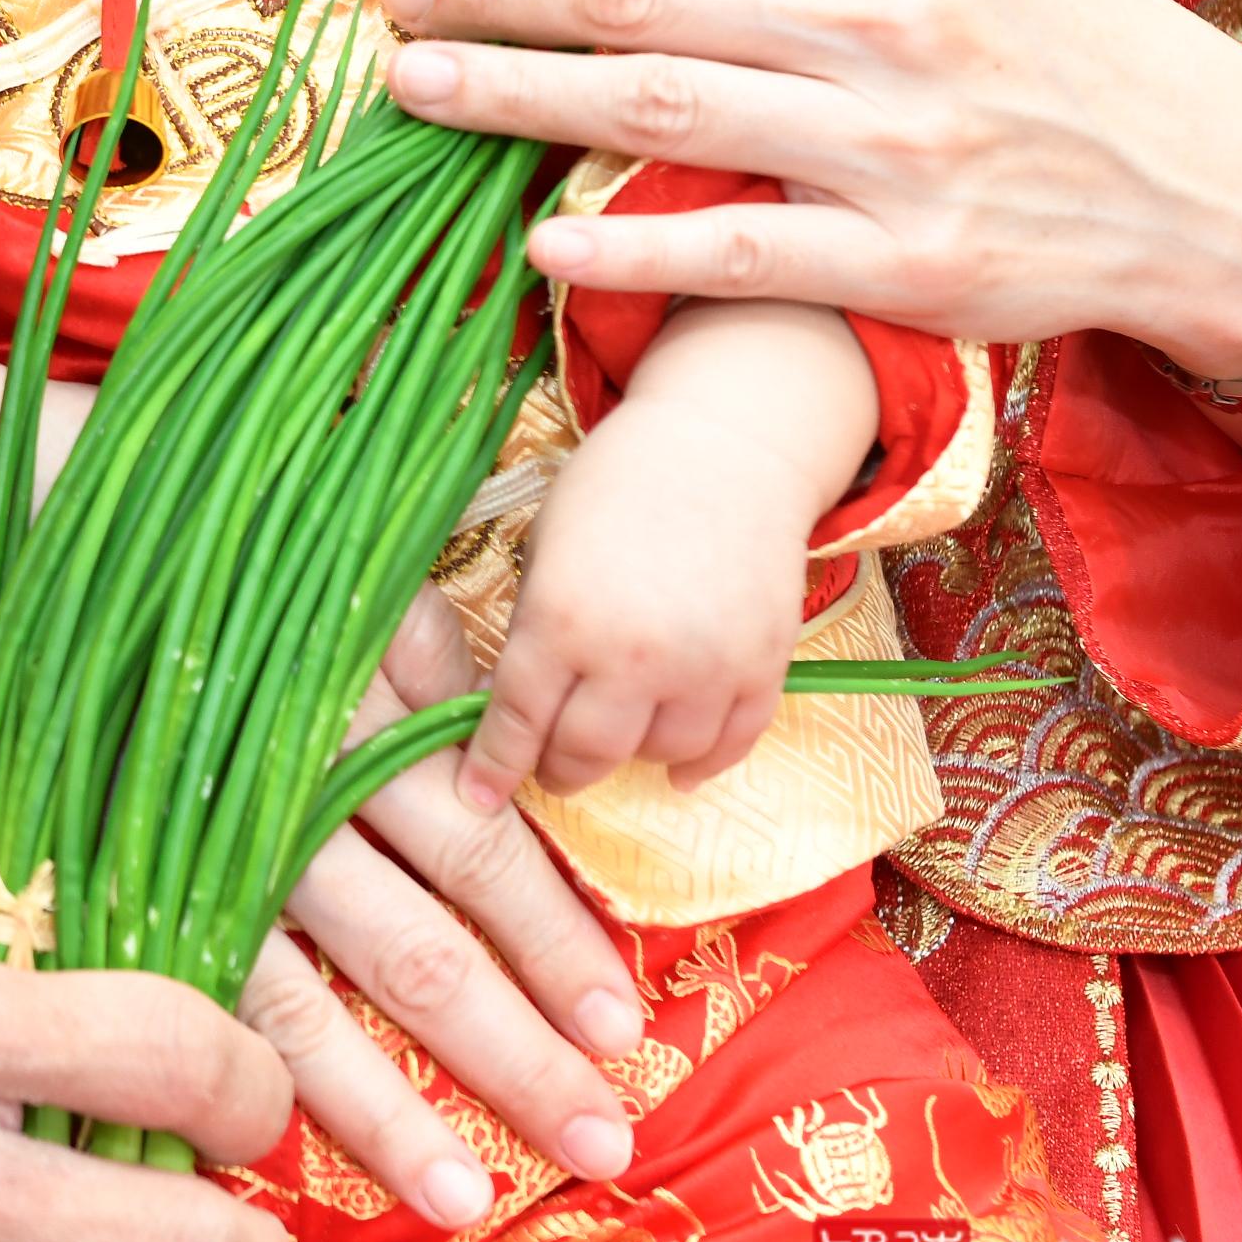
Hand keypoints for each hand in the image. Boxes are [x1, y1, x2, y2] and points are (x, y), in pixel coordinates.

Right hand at [0, 339, 641, 1221]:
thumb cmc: (133, 501)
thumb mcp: (298, 530)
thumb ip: (403, 635)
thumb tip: (500, 730)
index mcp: (326, 690)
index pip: (476, 841)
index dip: (555, 938)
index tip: (627, 1020)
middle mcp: (256, 781)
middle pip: (412, 945)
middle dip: (513, 1053)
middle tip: (599, 1144)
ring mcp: (159, 838)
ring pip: (298, 1002)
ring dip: (388, 1109)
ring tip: (462, 1200)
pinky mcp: (71, 869)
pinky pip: (166, 993)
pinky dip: (228, 1079)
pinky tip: (273, 1159)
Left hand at [384, 0, 1241, 380]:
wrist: (1226, 189)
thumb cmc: (1069, 52)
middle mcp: (891, 16)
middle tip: (401, 3)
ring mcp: (897, 145)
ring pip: (657, 111)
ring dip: (514, 100)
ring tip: (417, 92)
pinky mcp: (909, 263)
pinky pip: (732, 251)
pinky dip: (624, 247)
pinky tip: (537, 243)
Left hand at [455, 300, 860, 808]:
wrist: (725, 446)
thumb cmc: (618, 482)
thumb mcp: (547, 542)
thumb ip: (536, 624)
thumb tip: (517, 698)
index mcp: (562, 618)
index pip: (517, 719)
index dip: (494, 766)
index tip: (479, 796)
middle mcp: (632, 655)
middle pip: (585, 754)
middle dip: (557, 769)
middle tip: (548, 765)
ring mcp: (704, 667)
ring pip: (656, 756)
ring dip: (628, 755)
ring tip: (615, 735)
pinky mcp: (762, 667)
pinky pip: (728, 746)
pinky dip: (699, 763)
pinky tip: (675, 762)